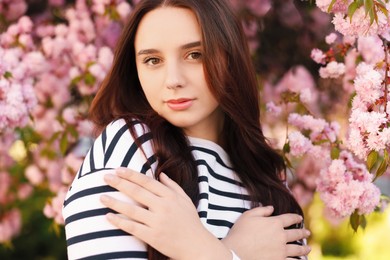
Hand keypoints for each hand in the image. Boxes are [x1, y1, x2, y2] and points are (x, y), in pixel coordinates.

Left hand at [100, 168, 230, 259]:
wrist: (196, 246)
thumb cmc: (191, 222)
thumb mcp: (185, 200)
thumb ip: (173, 186)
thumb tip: (161, 174)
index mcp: (171, 196)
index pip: (147, 182)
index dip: (132, 175)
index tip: (118, 169)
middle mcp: (164, 207)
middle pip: (137, 192)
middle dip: (119, 183)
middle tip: (105, 177)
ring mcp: (158, 222)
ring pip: (132, 210)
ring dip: (115, 202)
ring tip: (101, 196)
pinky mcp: (153, 236)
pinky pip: (133, 227)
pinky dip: (120, 222)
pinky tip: (108, 216)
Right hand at [222, 206, 310, 259]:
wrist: (236, 252)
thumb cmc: (239, 233)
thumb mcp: (248, 216)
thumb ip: (261, 210)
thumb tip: (272, 208)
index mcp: (274, 223)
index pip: (289, 219)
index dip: (296, 218)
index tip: (300, 218)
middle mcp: (281, 236)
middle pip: (296, 234)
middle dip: (303, 232)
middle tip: (308, 233)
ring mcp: (281, 250)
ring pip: (298, 249)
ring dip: (305, 248)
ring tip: (309, 248)